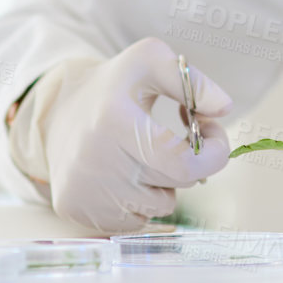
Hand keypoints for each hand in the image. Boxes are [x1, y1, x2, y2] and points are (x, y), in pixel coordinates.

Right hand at [36, 38, 231, 231]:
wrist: (58, 111)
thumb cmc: (114, 86)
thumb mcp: (149, 60)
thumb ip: (191, 80)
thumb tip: (224, 107)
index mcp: (115, 121)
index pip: (183, 163)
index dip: (213, 154)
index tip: (212, 132)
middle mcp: (94, 162)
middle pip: (174, 185)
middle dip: (188, 163)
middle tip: (178, 141)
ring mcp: (83, 190)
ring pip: (157, 208)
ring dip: (163, 185)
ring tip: (143, 156)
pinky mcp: (74, 209)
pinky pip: (132, 221)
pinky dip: (139, 202)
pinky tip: (124, 175)